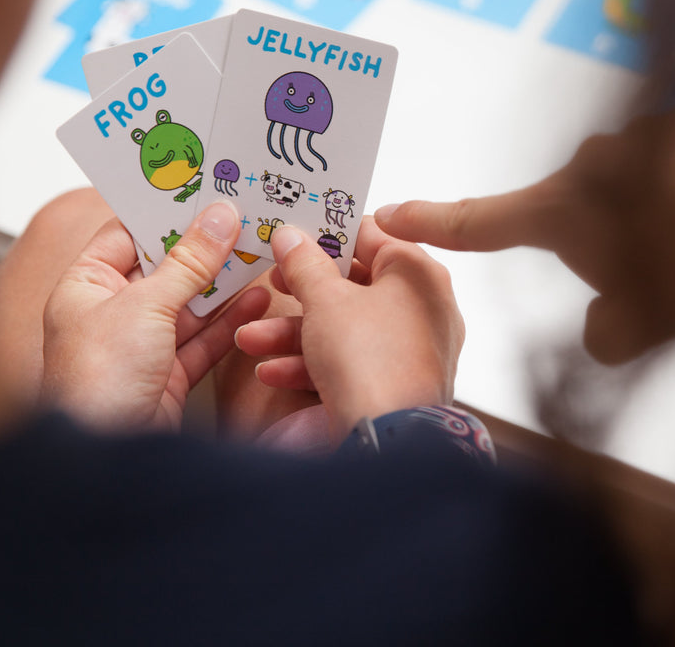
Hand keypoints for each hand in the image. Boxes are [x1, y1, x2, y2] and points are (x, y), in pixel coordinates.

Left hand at [42, 201, 269, 430]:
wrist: (104, 456)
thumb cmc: (96, 382)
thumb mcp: (146, 306)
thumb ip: (188, 262)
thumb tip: (217, 220)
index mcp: (85, 287)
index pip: (127, 234)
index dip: (165, 213)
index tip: (204, 191)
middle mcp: (110, 313)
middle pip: (165, 268)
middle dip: (204, 249)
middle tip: (243, 221)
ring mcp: (140, 345)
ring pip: (190, 304)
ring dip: (224, 284)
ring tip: (260, 255)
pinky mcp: (167, 375)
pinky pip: (203, 339)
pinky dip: (231, 322)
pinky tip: (257, 301)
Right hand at [233, 218, 462, 442]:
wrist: (389, 441)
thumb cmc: (368, 359)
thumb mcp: (325, 301)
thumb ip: (304, 265)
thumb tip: (291, 237)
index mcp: (418, 273)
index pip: (373, 235)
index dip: (328, 232)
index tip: (295, 232)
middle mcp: (424, 308)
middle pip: (355, 284)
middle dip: (301, 289)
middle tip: (271, 281)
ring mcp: (414, 350)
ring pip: (346, 328)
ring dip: (293, 333)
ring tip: (249, 338)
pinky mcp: (398, 384)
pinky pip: (354, 363)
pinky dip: (313, 365)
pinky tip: (271, 371)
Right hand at [376, 101, 674, 363]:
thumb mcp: (647, 325)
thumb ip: (604, 335)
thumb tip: (603, 327)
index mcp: (567, 207)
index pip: (485, 219)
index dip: (437, 220)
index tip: (392, 209)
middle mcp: (596, 160)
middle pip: (574, 211)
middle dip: (600, 245)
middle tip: (660, 280)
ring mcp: (647, 132)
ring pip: (628, 187)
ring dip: (649, 218)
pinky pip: (674, 164)